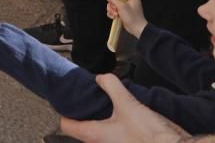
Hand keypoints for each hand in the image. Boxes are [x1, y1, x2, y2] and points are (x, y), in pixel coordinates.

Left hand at [60, 74, 186, 142]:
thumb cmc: (150, 136)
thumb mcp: (127, 104)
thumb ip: (111, 86)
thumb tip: (101, 78)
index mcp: (94, 135)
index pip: (66, 125)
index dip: (64, 111)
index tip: (66, 101)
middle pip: (82, 130)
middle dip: (83, 115)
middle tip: (86, 100)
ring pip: (98, 134)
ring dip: (100, 121)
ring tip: (104, 105)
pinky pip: (113, 137)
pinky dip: (113, 126)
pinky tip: (123, 116)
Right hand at [105, 0, 146, 37]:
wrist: (137, 29)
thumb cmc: (132, 17)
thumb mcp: (122, 6)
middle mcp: (128, 0)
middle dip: (113, 3)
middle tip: (115, 8)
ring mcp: (124, 7)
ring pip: (113, 3)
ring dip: (112, 9)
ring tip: (115, 14)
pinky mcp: (121, 12)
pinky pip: (113, 10)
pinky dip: (112, 13)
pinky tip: (114, 17)